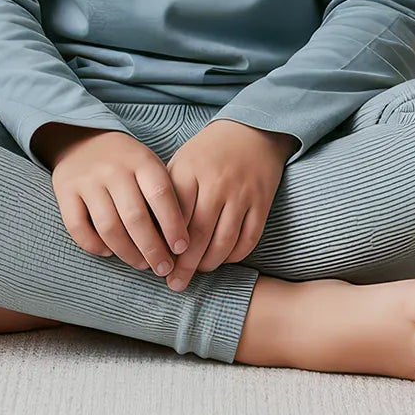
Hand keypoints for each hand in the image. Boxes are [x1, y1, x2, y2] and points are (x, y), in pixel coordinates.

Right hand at [45, 129, 190, 277]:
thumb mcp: (147, 164)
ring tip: (141, 263)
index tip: (181, 249)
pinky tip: (108, 252)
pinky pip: (78, 228)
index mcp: (140, 160)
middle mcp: (113, 169)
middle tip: (163, 268)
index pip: (161, 195)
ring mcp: (87, 180)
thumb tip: (179, 240)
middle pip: (135, 217)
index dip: (173, 225)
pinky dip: (94, 246)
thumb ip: (162, 194)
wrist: (80, 140)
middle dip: (153, 249)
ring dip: (128, 253)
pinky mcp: (65, 191)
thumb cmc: (125, 162)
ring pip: (108, 227)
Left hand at [162, 120, 293, 291]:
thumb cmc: (208, 152)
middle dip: (184, 266)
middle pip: (197, 235)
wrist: (252, 130)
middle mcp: (216, 182)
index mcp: (189, 170)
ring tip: (197, 273)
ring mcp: (242, 193)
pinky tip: (222, 259)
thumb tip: (152, 234)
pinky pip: (248, 240)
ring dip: (208, 264)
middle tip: (175, 284)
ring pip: (223, 242)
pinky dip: (234, 256)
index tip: (158, 262)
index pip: (173, 216)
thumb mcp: (182, 162)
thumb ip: (168, 194)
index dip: (165, 245)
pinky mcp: (262, 202)